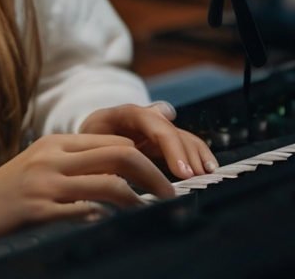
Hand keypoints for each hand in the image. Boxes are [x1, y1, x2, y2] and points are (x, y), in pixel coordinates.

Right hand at [0, 132, 175, 247]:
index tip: (165, 175)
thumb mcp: (39, 169)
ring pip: (110, 183)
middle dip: (154, 174)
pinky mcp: (39, 211)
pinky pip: (87, 213)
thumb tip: (119, 176)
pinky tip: (117, 228)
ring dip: (141, 201)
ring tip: (153, 215)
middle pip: (119, 153)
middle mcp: (52, 157)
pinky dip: (109, 220)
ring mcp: (46, 184)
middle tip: (173, 194)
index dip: (146, 156)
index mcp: (54, 143)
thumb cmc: (5, 197)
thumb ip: (73, 166)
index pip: (112, 139)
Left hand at [78, 102, 217, 179]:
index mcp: (125, 114)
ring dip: (197, 156)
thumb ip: (103, 152)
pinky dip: (199, 155)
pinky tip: (209, 168)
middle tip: (196, 180)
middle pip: (172, 130)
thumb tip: (119, 172)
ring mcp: (157, 127)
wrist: (86, 136)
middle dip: (186, 154)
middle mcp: (146, 116)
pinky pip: (186, 144)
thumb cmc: (86, 143)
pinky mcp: (164, 140)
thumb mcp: (88, 144)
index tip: (183, 172)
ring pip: (183, 136)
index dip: (170, 146)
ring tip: (207, 176)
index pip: (153, 122)